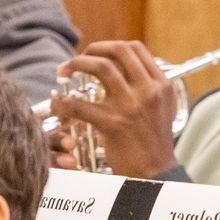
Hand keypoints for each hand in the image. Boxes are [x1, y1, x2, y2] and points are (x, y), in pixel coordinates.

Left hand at [48, 41, 179, 177]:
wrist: (157, 174)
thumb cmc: (155, 144)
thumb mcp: (162, 110)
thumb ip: (148, 89)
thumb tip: (127, 71)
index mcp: (162, 85)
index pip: (136, 48)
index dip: (110, 46)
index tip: (96, 54)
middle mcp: (149, 91)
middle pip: (118, 51)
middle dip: (91, 50)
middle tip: (76, 60)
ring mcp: (132, 106)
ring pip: (100, 67)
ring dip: (75, 64)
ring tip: (63, 72)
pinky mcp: (114, 124)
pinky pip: (79, 104)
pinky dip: (62, 103)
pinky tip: (56, 106)